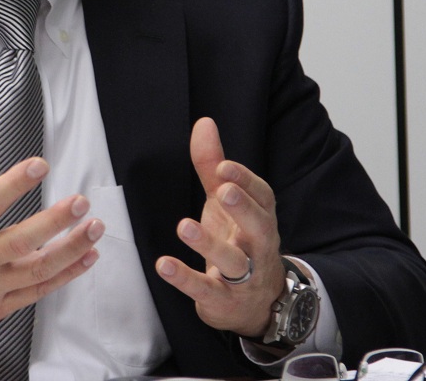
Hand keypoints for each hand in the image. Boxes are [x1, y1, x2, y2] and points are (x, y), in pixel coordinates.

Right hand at [0, 118, 103, 363]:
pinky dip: (64, 276)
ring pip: (37, 270)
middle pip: (21, 240)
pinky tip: (84, 258)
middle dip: (56, 222)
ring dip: (70, 249)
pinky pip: (37, 292)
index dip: (15, 183)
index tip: (39, 165)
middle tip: (80, 203)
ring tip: (94, 229)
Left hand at [154, 117, 285, 338]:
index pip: (263, 198)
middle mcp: (258, 246)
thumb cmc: (238, 240)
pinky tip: (163, 264)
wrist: (256, 303)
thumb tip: (205, 122)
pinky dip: (185, 278)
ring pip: (234, 261)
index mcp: (261, 218)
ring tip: (183, 225)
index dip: (246, 182)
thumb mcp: (225, 203)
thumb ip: (213, 165)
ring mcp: (244, 276)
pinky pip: (206, 290)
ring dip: (209, 244)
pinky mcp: (223, 300)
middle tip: (223, 191)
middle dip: (243, 210)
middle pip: (259, 228)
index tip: (224, 167)